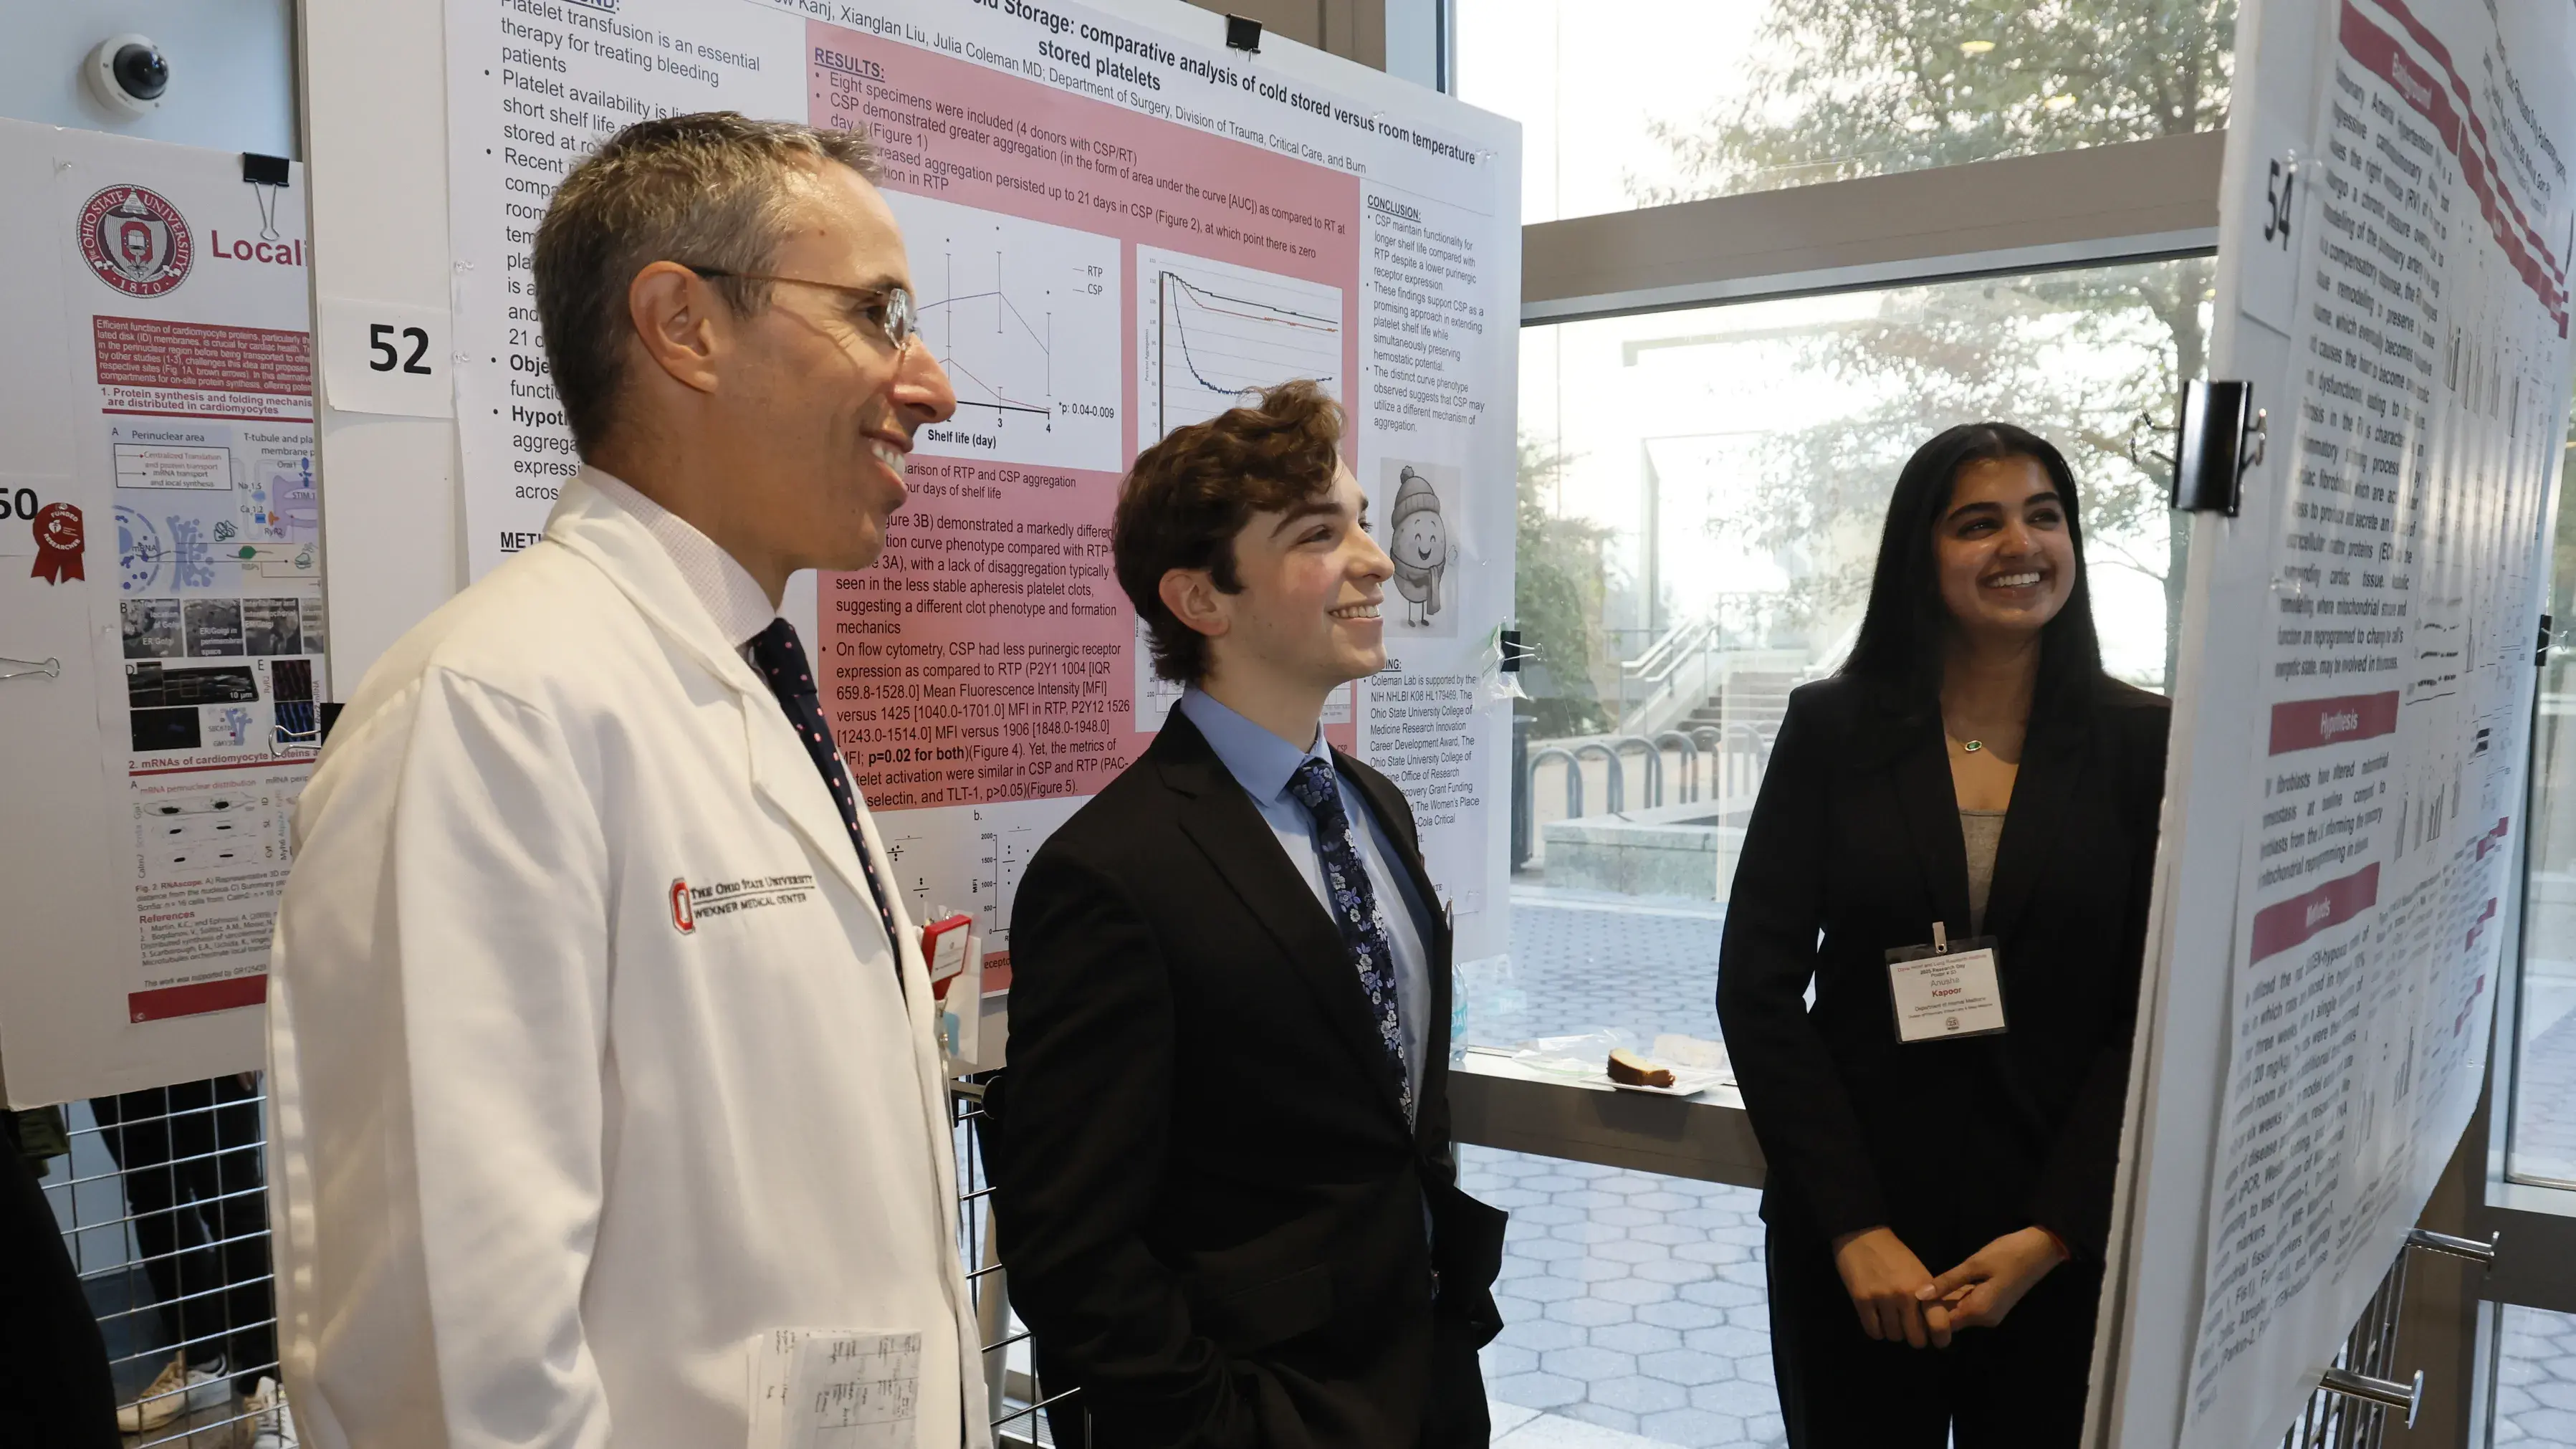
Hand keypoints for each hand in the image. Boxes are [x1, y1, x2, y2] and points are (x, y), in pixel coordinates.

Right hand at [1830, 1226, 1937, 1347]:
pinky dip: (1877, 1330)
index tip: (1939, 1341)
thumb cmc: (1893, 1253)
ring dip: (1894, 1332)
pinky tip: (1877, 1320)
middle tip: (1911, 1330)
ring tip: (1892, 1320)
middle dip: (1915, 1337)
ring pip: (1894, 1336)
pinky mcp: (1861, 1301)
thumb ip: (1926, 1296)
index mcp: (1923, 1286)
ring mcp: (1882, 1299)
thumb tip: (1933, 1324)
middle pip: (1915, 1338)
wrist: (1862, 1235)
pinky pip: (1874, 1331)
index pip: (1938, 1323)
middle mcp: (1905, 1295)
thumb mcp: (1917, 1271)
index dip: (1941, 1338)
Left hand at [1918, 1227, 2067, 1343]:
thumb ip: (1947, 1282)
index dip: (1926, 1315)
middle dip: (1933, 1307)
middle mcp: (1985, 1319)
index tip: (1909, 1301)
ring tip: (1923, 1286)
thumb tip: (1919, 1295)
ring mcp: (1991, 1314)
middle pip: (1952, 1319)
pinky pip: (1970, 1305)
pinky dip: (1957, 1297)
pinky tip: (1943, 1284)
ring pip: (1960, 1312)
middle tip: (1912, 1290)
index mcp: (1979, 1311)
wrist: (2040, 1249)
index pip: (1944, 1324)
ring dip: (1945, 1301)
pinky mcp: (1995, 1305)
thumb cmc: (2007, 1254)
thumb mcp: (1974, 1265)